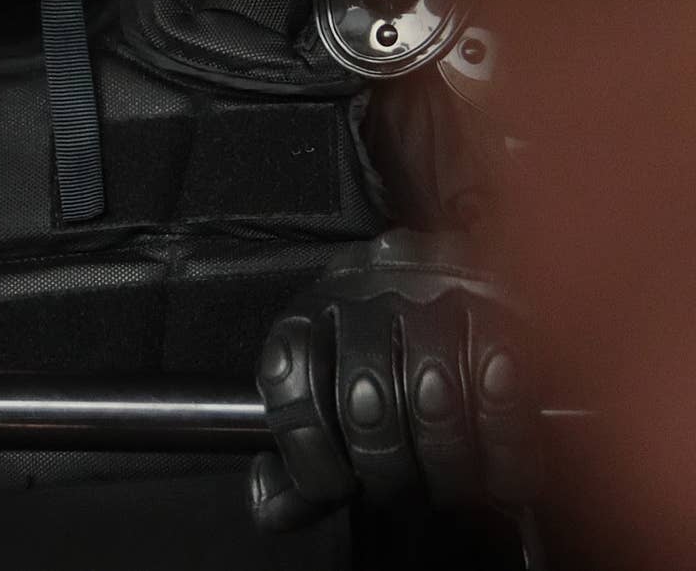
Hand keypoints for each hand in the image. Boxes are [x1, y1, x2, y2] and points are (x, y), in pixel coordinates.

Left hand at [249, 229, 539, 531]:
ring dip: (445, 464)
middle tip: (405, 493)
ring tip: (450, 484)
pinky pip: (499, 391)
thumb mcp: (335, 381)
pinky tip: (498, 468)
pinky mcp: (503, 308)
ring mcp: (434, 292)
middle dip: (386, 469)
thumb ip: (306, 448)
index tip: (336, 486)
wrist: (467, 266)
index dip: (308, 452)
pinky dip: (502, 447)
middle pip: (363, 402)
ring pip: (430, 398)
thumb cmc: (392, 343)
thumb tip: (271, 506)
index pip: (289, 381)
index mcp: (314, 309)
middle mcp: (367, 291)